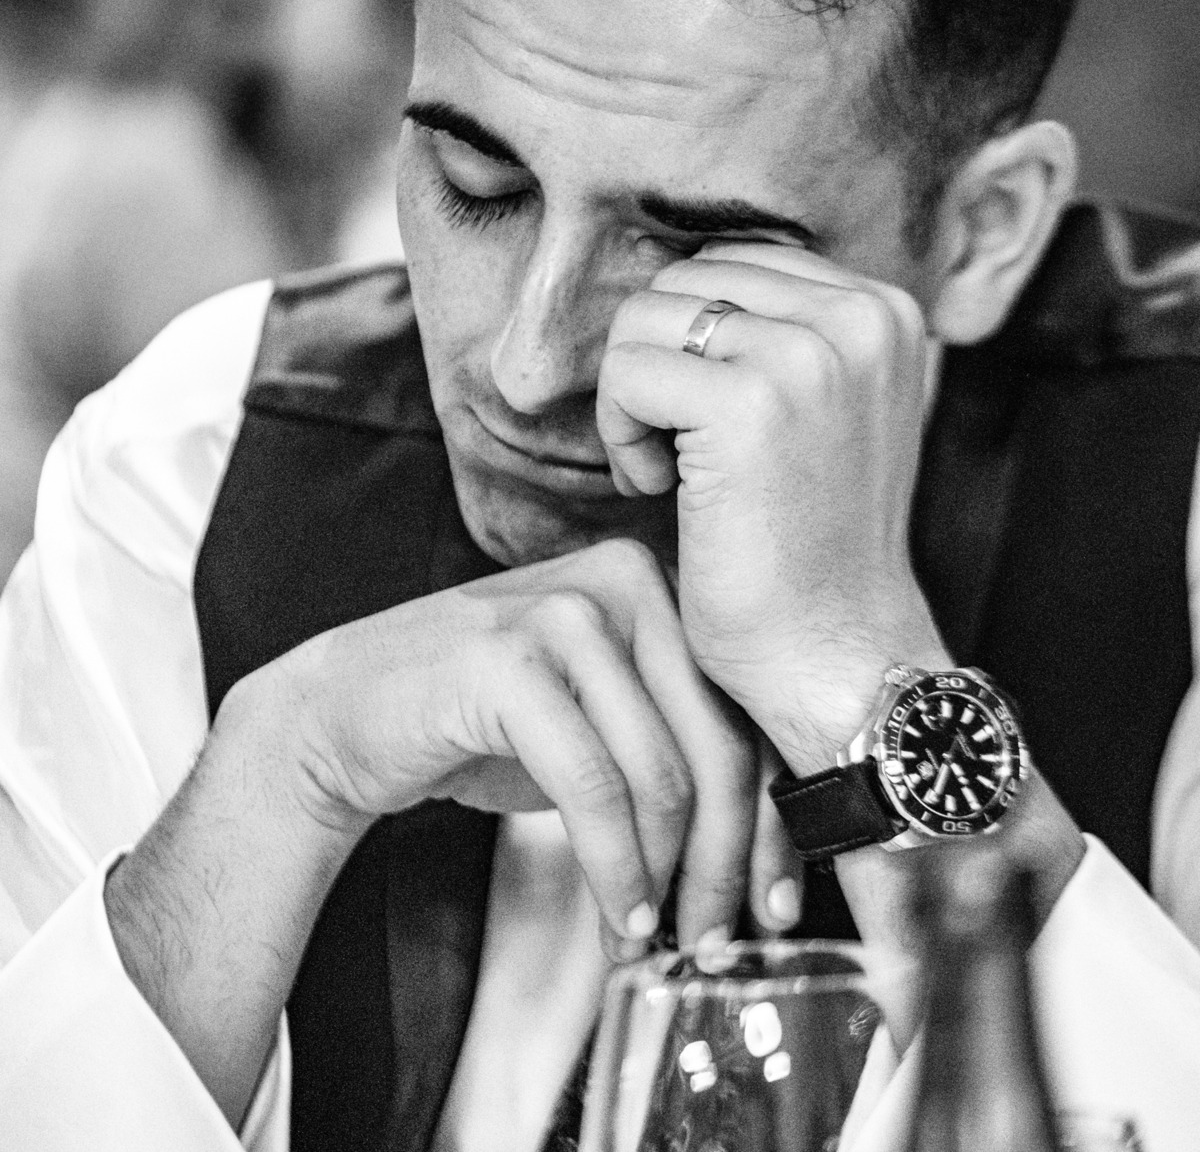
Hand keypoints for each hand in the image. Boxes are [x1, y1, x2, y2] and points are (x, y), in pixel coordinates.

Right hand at [273, 536, 761, 951]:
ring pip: (662, 774)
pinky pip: (594, 787)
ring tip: (650, 934)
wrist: (341, 713)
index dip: (774, 817)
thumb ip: (673, 746)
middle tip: (715, 937)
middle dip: (728, 861)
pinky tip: (617, 913)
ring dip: (667, 878)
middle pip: (719, 744)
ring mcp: (563, 613)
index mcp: (655, 581)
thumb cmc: (481, 721)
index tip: (774, 897)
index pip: (745, 710)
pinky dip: (615, 867)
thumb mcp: (598, 719)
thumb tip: (766, 841)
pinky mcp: (509, 661)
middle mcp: (621, 579)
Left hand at [596, 242, 951, 774]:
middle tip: (681, 453)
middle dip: (661, 363)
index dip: (698, 342)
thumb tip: (682, 279)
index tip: (713, 425)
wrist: (836, 651)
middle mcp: (859, 315)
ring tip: (672, 472)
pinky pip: (627, 372)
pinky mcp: (748, 403)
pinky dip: (621, 434)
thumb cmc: (813, 541)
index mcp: (883, 308)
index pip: (734, 261)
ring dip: (633, 397)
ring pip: (646, 317)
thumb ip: (787, 329)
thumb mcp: (830, 407)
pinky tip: (659, 490)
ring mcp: (808, 355)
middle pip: (684, 279)